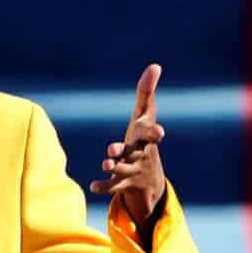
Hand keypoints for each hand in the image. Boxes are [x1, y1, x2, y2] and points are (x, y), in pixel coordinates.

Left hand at [89, 64, 166, 226]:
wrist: (150, 181)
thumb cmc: (145, 140)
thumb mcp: (145, 116)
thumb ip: (147, 93)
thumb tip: (155, 65)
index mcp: (146, 139)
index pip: (151, 134)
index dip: (154, 133)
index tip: (159, 132)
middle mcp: (140, 155)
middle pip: (136, 153)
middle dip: (127, 150)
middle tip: (113, 148)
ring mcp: (131, 170)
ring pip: (123, 170)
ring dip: (114, 166)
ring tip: (106, 163)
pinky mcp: (121, 184)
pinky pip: (112, 187)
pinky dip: (103, 186)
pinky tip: (92, 186)